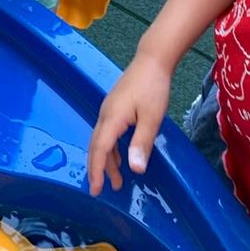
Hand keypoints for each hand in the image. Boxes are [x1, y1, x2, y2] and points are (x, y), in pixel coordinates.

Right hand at [87, 52, 170, 195]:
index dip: (97, 171)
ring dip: (107, 161)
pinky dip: (111, 149)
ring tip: (116, 181)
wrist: (151, 60)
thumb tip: (134, 169)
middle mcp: (105, 114)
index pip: (100, 149)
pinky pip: (107, 133)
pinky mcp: (115, 107)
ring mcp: (108, 109)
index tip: (96, 189)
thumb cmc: (153, 88)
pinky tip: (120, 157)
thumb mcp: (151, 118)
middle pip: (96, 146)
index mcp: (112, 118)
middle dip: (98, 169)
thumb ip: (141, 143)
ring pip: (101, 140)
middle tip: (101, 190)